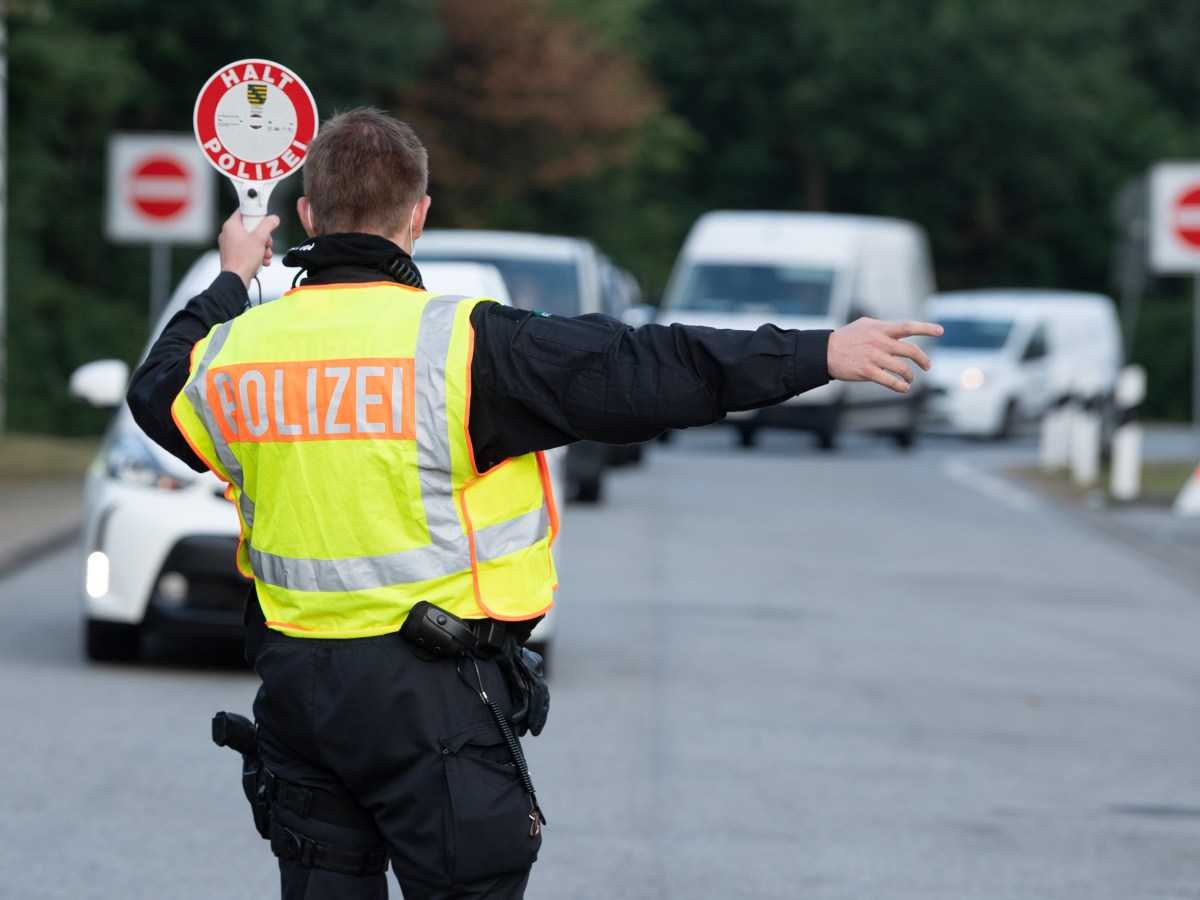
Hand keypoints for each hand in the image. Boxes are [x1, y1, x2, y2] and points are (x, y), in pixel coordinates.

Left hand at [218, 211, 280, 287]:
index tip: (264, 219)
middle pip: (250, 227)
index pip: (244, 211)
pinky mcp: (233, 255)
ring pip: (250, 240)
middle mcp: (228, 233)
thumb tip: (274, 218)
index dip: (256, 214)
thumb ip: (268, 225)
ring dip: (262, 247)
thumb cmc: (243, 259)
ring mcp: (230, 245)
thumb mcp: (260, 238)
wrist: (235, 279)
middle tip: (268, 242)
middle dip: (263, 236)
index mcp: (231, 225)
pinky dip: (256, 254)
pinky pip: (247, 250)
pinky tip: (262, 261)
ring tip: (266, 255)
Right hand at [827, 317, 943, 392]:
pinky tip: (904, 388)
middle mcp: (880, 342)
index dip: (926, 328)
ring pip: (903, 368)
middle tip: (927, 366)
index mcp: (881, 329)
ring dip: (910, 376)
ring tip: (909, 379)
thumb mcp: (864, 325)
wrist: (825, 352)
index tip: (941, 331)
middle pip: (911, 351)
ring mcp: (875, 358)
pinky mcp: (868, 372)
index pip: (908, 327)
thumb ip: (883, 326)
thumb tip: (898, 330)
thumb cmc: (845, 338)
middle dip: (923, 360)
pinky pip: (891, 381)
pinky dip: (901, 387)